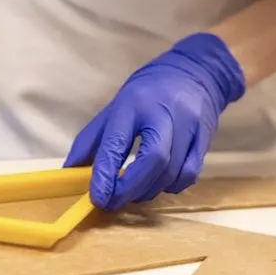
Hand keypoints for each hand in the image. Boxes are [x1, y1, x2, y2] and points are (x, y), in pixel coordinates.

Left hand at [64, 33, 244, 210]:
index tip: (97, 197)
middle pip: (153, 161)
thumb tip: (71, 170)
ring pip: (172, 172)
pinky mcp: (204, 137)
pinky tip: (160, 182)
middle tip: (113, 202)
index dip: (105, 176)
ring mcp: (189, 125)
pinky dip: (172, 185)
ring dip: (149, 191)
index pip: (117, 144)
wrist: (196, 72)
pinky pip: (190, 173)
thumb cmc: (151, 91)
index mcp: (134, 104)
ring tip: (134, 192)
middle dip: (130, 190)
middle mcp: (164, 114)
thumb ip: (92, 139)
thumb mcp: (116, 105)